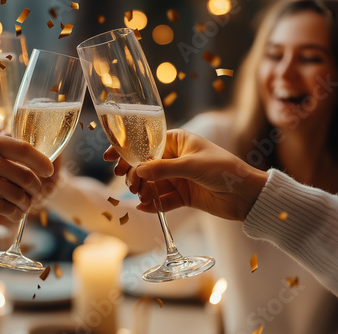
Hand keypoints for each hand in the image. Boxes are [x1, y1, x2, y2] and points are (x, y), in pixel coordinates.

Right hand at [0, 133, 53, 219]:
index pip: (24, 149)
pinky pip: (9, 209)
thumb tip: (16, 149)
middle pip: (26, 175)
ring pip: (20, 194)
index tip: (50, 169)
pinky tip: (16, 214)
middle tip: (37, 192)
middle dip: (36, 187)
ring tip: (26, 205)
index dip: (42, 161)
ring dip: (28, 203)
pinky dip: (17, 214)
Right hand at [104, 129, 267, 220]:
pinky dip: (153, 204)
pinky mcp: (183, 195)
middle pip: (145, 165)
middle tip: (131, 185)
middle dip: (135, 175)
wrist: (248, 196)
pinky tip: (145, 208)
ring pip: (152, 184)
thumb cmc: (224, 170)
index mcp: (178, 141)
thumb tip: (137, 170)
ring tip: (142, 197)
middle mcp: (176, 158)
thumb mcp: (192, 166)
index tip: (110, 158)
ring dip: (144, 191)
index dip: (127, 150)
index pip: (146, 144)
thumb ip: (163, 168)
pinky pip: (163, 199)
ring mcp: (178, 177)